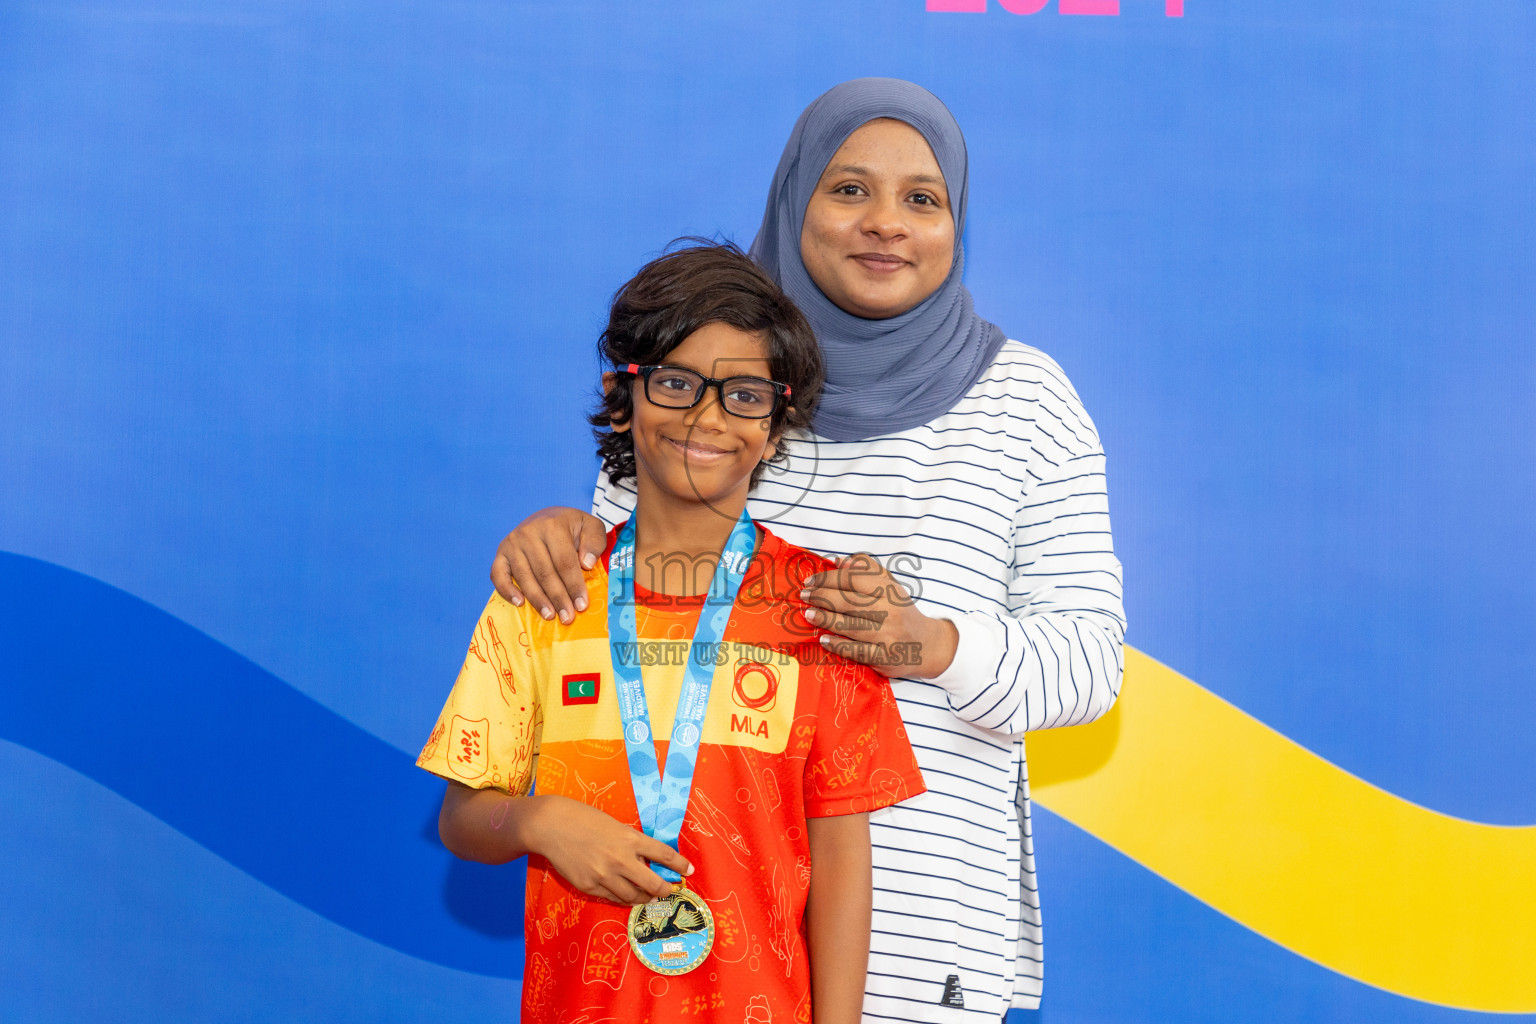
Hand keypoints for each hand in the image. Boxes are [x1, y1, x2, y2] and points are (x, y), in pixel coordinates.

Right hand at [490, 507, 608, 623]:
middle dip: (558, 598)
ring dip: (537, 599)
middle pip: (545, 572)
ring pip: (524, 577)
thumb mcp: (590, 526)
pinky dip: (506, 590)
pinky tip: (519, 603)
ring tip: (550, 615)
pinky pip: (498, 575)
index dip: (574, 585)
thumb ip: (595, 541)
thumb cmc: (571, 527)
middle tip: (567, 618)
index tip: (582, 605)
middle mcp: (528, 533)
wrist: (546, 518)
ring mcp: (511, 544)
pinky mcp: (500, 553)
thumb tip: (586, 564)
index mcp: (552, 525)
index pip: (564, 562)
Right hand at [529, 796, 693, 904]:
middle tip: (668, 892)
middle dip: (665, 890)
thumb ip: (630, 843)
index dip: (680, 865)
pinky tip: (624, 894)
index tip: (689, 871)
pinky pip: (612, 898)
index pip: (664, 854)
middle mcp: (620, 860)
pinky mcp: (589, 887)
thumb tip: (646, 861)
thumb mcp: (614, 825)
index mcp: (630, 839)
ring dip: (643, 898)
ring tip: (647, 897)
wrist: (551, 826)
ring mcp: (604, 876)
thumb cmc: (583, 819)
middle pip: (653, 884)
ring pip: (633, 897)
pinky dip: (622, 897)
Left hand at [800, 553, 957, 678]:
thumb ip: (866, 570)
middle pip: (850, 602)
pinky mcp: (885, 658)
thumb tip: (838, 561)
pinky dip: (839, 645)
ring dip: (826, 619)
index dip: (829, 578)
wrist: (926, 645)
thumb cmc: (900, 612)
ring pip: (851, 626)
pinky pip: (858, 651)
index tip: (811, 580)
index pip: (854, 580)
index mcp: (890, 591)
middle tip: (804, 595)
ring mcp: (888, 636)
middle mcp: (891, 612)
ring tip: (808, 614)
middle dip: (822, 597)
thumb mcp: (890, 586)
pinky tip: (823, 639)